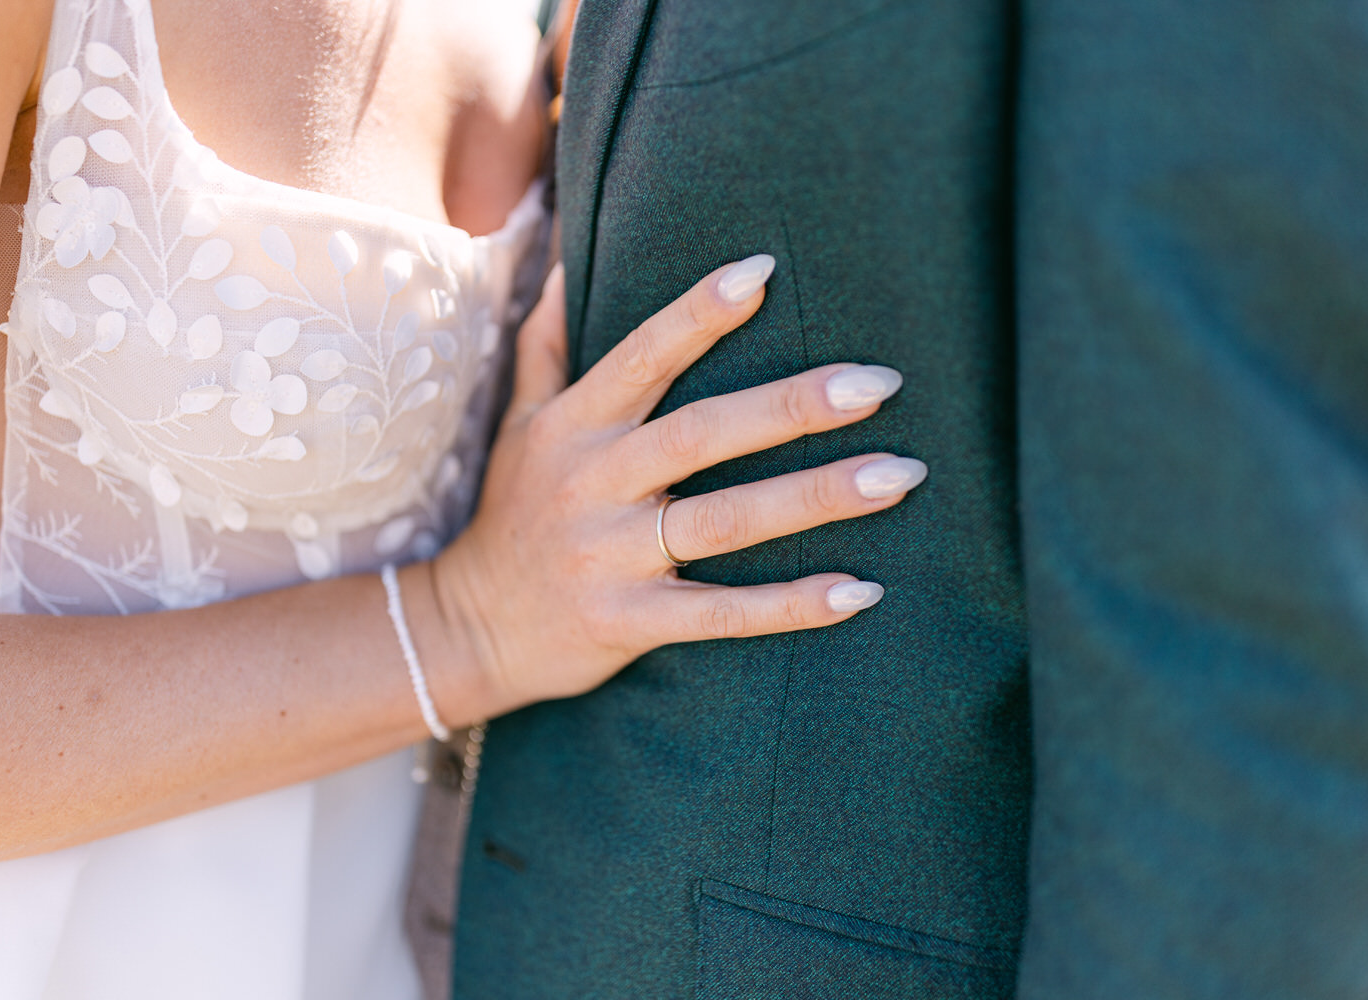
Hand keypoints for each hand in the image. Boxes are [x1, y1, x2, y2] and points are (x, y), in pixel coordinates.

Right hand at [431, 254, 925, 713]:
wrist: (469, 631)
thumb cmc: (513, 515)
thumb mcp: (517, 423)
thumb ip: (545, 344)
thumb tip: (560, 259)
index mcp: (574, 427)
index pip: (641, 356)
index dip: (698, 313)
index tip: (764, 270)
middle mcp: (593, 484)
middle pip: (702, 434)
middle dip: (791, 406)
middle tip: (879, 384)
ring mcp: (611, 557)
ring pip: (726, 520)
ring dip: (815, 498)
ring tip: (898, 476)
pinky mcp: (628, 623)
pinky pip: (719, 612)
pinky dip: (789, 606)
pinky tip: (859, 590)